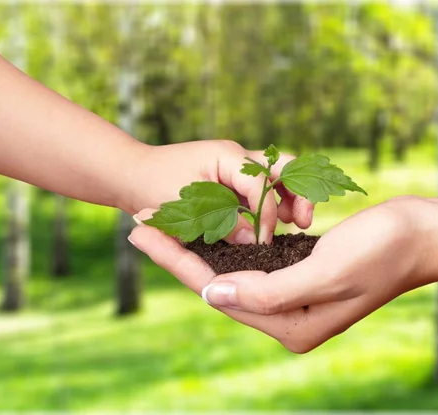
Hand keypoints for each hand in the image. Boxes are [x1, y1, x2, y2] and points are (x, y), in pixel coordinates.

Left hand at [122, 140, 313, 243]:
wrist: (132, 175)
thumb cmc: (151, 187)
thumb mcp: (185, 209)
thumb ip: (222, 224)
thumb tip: (255, 241)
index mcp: (226, 156)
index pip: (261, 183)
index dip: (267, 213)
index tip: (265, 241)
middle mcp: (238, 156)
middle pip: (283, 166)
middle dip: (298, 191)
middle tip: (306, 219)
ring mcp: (238, 166)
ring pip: (278, 174)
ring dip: (291, 196)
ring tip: (300, 222)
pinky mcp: (234, 180)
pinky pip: (265, 186)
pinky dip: (277, 201)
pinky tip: (283, 223)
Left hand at [129, 196, 437, 351]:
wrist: (425, 235)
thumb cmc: (381, 251)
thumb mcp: (322, 272)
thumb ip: (266, 291)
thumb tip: (213, 293)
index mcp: (290, 324)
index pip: (216, 291)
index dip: (175, 260)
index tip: (140, 231)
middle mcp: (290, 318)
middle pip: (219, 283)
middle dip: (179, 252)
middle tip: (141, 223)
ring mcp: (298, 298)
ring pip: (234, 271)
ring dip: (201, 245)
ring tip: (166, 222)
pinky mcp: (305, 275)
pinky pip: (256, 262)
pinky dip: (232, 243)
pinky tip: (212, 228)